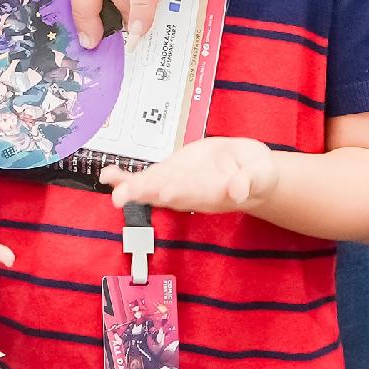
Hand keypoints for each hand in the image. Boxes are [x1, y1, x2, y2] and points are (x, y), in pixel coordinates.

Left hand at [111, 136, 281, 218]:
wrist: (249, 173)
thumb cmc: (257, 173)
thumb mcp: (261, 173)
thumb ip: (250, 181)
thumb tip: (239, 190)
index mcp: (215, 193)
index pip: (196, 194)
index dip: (180, 192)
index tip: (164, 192)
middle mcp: (192, 193)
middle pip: (166, 194)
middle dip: (144, 193)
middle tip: (122, 195)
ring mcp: (178, 184)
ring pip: (152, 186)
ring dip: (130, 186)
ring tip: (111, 184)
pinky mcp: (170, 173)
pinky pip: (146, 177)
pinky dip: (126, 177)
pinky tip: (107, 175)